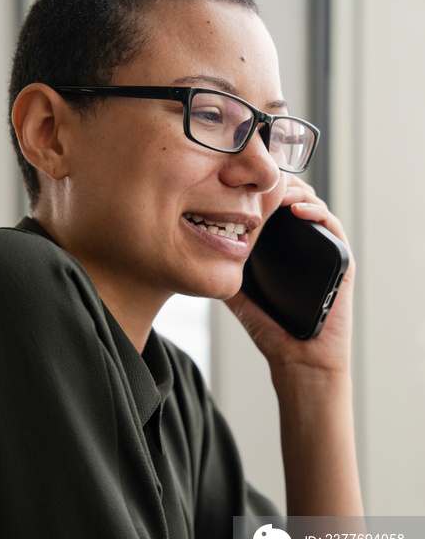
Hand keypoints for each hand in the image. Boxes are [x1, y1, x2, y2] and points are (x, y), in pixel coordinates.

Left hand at [226, 176, 354, 376]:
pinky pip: (333, 227)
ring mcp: (324, 251)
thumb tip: (197, 254)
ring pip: (314, 206)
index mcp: (284, 250)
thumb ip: (224, 274)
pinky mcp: (341, 261)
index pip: (274, 208)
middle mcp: (305, 246)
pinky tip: (296, 211)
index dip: (260, 191)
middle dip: (276, 184)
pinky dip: (316, 213)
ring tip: (274, 188)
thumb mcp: (239, 296)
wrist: (299, 360)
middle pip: (294, 200)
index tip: (239, 182)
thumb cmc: (272, 331)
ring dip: (295, 191)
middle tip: (256, 178)